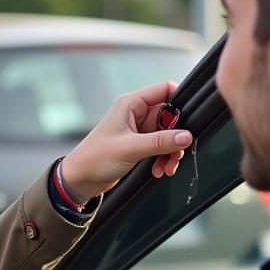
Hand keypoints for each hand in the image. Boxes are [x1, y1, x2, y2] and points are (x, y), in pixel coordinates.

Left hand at [60, 81, 192, 200]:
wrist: (80, 179)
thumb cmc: (95, 158)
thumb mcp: (131, 148)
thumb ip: (160, 141)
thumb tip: (186, 136)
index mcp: (131, 104)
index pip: (164, 90)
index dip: (180, 101)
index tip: (189, 120)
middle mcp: (135, 114)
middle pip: (170, 116)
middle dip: (176, 137)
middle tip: (176, 154)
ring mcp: (137, 130)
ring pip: (167, 134)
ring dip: (170, 151)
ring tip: (166, 168)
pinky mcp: (138, 144)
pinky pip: (160, 146)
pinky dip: (163, 158)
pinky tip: (159, 170)